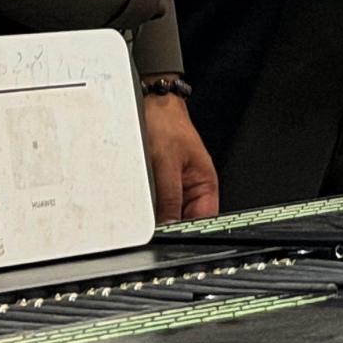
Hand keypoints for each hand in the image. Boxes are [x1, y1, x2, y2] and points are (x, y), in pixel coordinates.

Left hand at [140, 90, 218, 222]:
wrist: (150, 104)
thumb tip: (168, 226)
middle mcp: (192, 188)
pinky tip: (137, 203)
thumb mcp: (166, 163)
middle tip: (150, 228)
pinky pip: (155, 202)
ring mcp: (175, 186)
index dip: (188, 232)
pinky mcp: (159, 183)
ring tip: (143, 210)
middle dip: (167, 225)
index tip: (169, 238)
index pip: (202, 220)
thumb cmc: (166, 124)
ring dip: (154, 215)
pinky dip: (147, 206)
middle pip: (182, 220)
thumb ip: (169, 197)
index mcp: (205, 184)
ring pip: (166, 213)